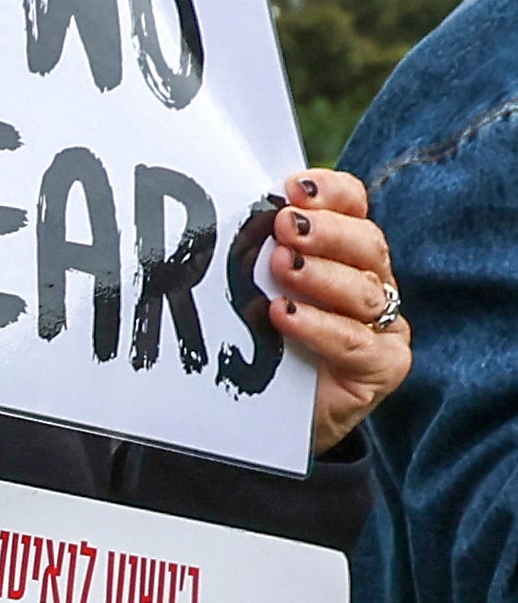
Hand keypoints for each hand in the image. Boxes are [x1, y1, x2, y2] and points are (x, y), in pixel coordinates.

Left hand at [268, 167, 410, 449]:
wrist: (268, 415)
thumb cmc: (258, 340)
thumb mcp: (250, 288)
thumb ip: (252, 252)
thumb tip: (219, 210)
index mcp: (345, 251)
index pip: (352, 208)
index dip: (330, 193)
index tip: (294, 188)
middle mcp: (370, 282)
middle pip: (366, 243)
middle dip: (326, 231)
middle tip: (288, 226)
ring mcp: (382, 325)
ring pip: (362, 290)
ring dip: (322, 275)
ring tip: (283, 267)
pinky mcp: (382, 367)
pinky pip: (357, 343)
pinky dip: (321, 327)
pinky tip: (285, 317)